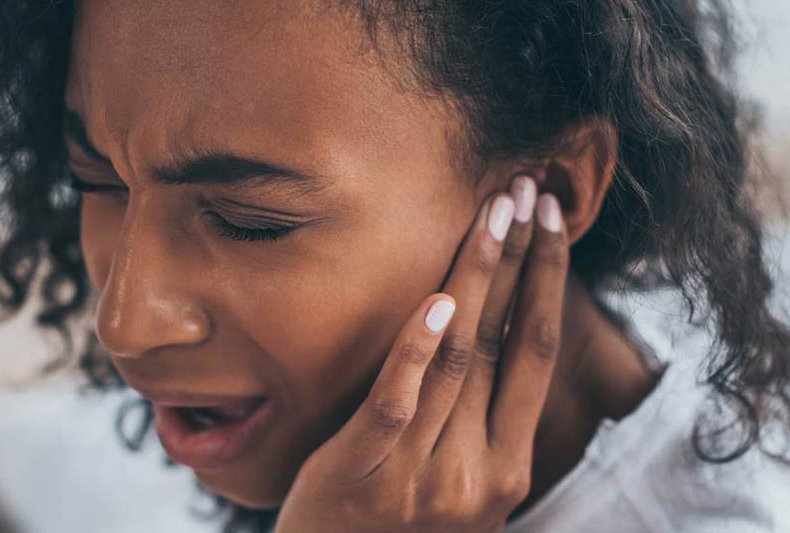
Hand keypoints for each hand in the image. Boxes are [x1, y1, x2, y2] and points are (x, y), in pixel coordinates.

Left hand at [274, 178, 568, 532]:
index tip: (554, 223)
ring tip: (492, 214)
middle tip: (529, 191)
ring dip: (477, 278)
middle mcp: (477, 468)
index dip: (549, 283)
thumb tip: (500, 330)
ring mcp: (421, 472)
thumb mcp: (462, 479)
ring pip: (459, 360)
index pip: (537, 355)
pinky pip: (397, 400)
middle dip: (522, 259)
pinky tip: (434, 300)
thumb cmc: (400, 523)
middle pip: (506, 343)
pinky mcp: (364, 471)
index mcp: (509, 465)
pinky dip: (416, 348)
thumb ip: (484, 420)